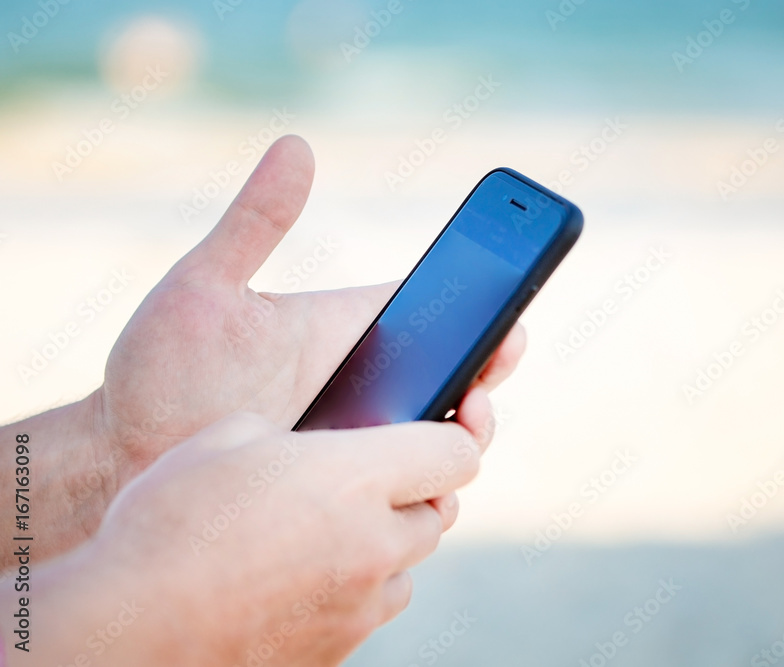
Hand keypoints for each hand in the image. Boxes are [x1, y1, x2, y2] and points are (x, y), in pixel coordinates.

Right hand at [10, 399, 492, 666]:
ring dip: (384, 545)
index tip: (449, 424)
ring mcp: (360, 606)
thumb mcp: (226, 440)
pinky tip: (301, 578)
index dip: (457, 434)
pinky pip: (369, 609)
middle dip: (412, 494)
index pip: (459, 452)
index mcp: (355, 479)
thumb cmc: (167, 524)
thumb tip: (302, 447)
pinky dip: (354, 589)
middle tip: (364, 483)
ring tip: (323, 534)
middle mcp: (375, 545)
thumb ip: (289, 434)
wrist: (128, 630)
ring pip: (406, 566)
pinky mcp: (339, 649)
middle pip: (438, 512)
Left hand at [94, 135, 524, 491]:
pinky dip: (429, 496)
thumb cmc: (163, 367)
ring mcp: (361, 443)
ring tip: (455, 437)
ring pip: (442, 447)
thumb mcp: (206, 287)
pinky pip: (407, 498)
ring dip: (465, 444)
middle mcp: (371, 386)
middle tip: (479, 388)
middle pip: (461, 383)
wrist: (124, 454)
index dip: (490, 318)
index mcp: (354, 329)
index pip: (445, 317)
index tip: (506, 324)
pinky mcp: (346, 492)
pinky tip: (423, 493)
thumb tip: (297, 144)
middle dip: (487, 386)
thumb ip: (254, 221)